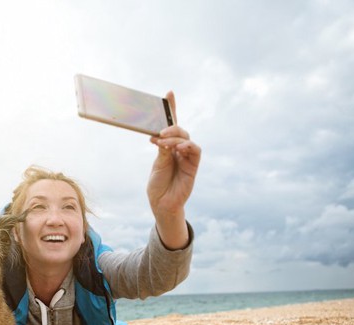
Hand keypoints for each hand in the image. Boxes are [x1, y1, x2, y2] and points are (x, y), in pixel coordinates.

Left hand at [148, 91, 200, 248]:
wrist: (161, 203)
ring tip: (163, 141)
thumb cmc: (158, 184)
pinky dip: (187, 146)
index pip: (171, 124)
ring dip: (176, 137)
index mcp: (168, 146)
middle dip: (171, 127)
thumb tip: (164, 137)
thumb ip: (163, 151)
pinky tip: (178, 148)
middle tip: (159, 133)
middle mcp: (179, 149)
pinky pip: (195, 151)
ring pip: (187, 139)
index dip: (172, 108)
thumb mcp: (157, 165)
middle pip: (180, 130)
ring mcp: (187, 157)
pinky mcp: (193, 166)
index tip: (170, 93)